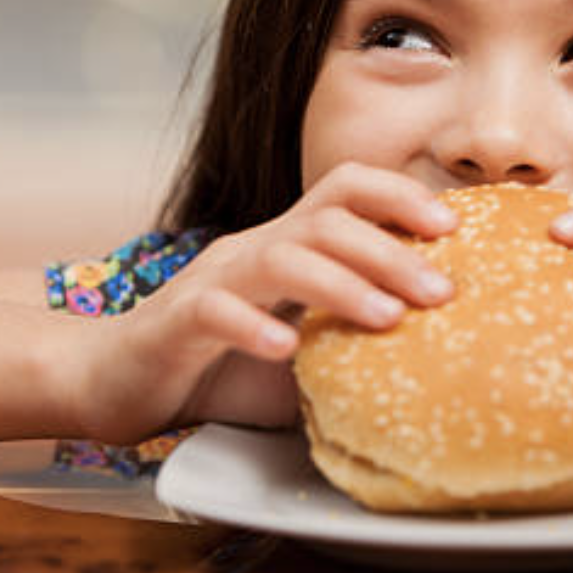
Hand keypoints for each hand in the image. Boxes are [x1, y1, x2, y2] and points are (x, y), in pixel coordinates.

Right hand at [73, 163, 457, 442]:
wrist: (117, 381)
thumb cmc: (220, 368)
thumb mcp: (303, 353)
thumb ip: (354, 346)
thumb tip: (440, 364)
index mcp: (287, 245)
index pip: (346, 191)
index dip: (401, 197)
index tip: (455, 228)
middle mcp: (254, 249)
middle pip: (327, 221)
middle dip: (392, 250)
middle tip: (444, 291)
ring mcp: (213, 279)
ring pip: (281, 257)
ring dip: (341, 284)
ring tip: (389, 317)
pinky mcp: (177, 321)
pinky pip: (216, 310)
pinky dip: (254, 327)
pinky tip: (286, 351)